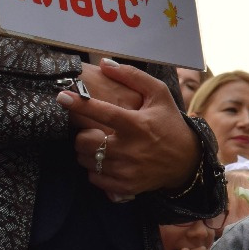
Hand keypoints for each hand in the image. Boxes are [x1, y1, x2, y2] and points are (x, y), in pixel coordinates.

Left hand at [58, 59, 197, 196]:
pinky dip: (95, 169)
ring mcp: (127, 170)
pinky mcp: (125, 186)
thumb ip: (133, 77)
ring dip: (87, 152)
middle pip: (85, 142)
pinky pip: (94, 178)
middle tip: (92, 131)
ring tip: (101, 145)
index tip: (62, 96)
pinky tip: (107, 161)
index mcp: (137, 124)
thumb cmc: (169, 123)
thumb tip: (105, 63)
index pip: (103, 112)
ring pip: (86, 161)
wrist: (186, 161)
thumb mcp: (159, 94)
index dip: (80, 103)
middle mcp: (131, 149)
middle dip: (82, 134)